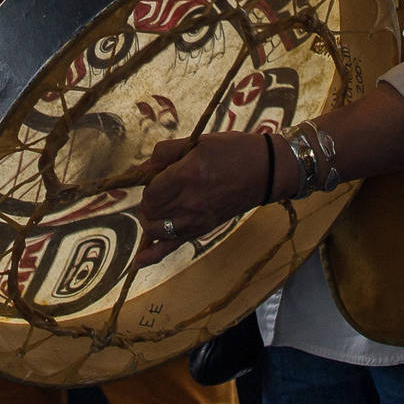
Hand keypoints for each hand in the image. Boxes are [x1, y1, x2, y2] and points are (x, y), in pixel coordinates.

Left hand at [130, 131, 274, 266]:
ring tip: (154, 211)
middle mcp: (188, 202)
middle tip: (158, 189)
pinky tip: (138, 261)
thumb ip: (166, 152)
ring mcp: (195, 219)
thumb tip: (143, 166)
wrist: (265, 172)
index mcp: (185, 176)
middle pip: (151, 211)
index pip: (150, 191)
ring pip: (157, 229)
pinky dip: (154, 254)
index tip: (156, 176)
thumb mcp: (198, 142)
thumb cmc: (234, 151)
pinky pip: (173, 246)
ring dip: (149, 221)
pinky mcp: (202, 229)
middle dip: (148, 201)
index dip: (148, 184)